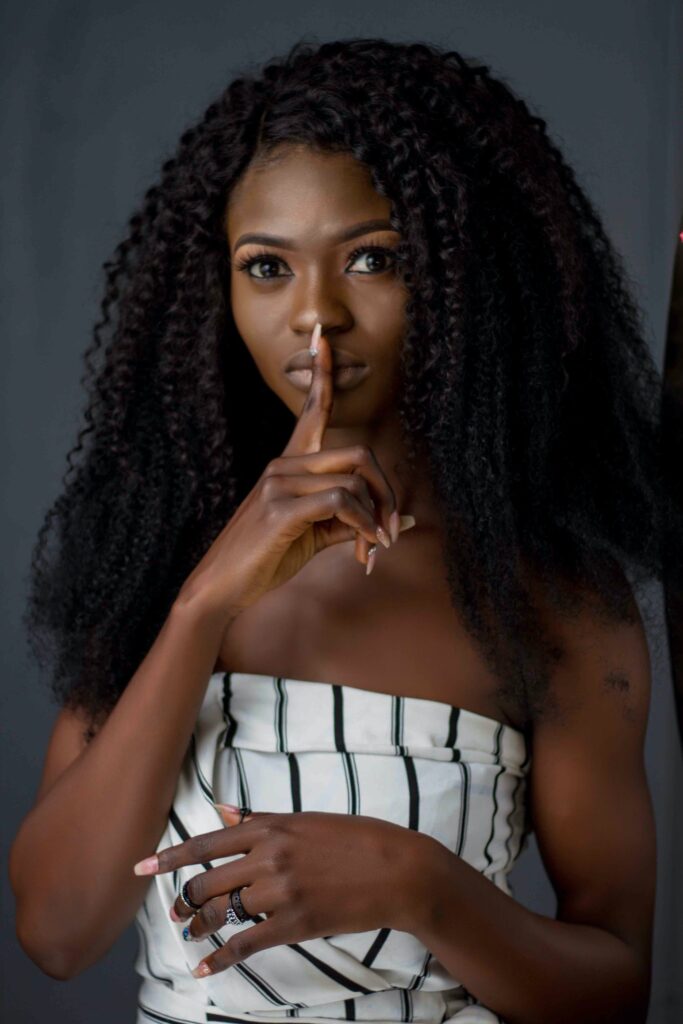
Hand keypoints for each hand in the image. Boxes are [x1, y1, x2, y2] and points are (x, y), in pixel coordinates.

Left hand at [133, 806, 430, 978]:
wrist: (398, 869)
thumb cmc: (356, 838)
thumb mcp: (306, 819)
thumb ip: (261, 818)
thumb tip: (224, 811)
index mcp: (270, 826)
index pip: (206, 842)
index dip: (170, 857)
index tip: (143, 867)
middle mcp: (268, 856)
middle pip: (207, 881)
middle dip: (184, 899)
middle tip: (176, 911)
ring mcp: (280, 891)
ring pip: (221, 912)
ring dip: (199, 926)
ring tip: (189, 934)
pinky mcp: (295, 923)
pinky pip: (246, 944)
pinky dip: (220, 958)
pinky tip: (205, 968)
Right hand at [174, 322, 415, 633]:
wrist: (222, 586)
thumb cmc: (267, 559)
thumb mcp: (315, 537)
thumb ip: (355, 522)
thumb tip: (402, 519)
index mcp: (290, 465)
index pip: (310, 411)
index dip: (322, 376)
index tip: (324, 339)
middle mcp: (283, 464)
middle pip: (359, 454)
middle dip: (386, 492)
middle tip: (391, 530)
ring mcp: (279, 483)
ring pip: (353, 480)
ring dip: (376, 518)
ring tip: (375, 550)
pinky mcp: (281, 507)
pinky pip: (341, 501)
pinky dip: (363, 525)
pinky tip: (366, 549)